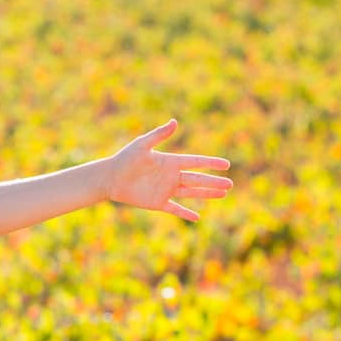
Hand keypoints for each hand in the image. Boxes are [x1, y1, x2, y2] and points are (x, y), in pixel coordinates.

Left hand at [103, 119, 232, 221]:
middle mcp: (171, 176)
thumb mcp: (142, 145)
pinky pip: (175, 209)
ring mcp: (166, 190)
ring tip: (223, 194)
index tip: (226, 164)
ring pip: (191, 193)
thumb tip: (174, 122)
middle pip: (198, 179)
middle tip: (230, 184)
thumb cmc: (125, 159)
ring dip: (207, 194)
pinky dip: (185, 214)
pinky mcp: (157, 202)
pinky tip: (197, 218)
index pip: (195, 162)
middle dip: (214, 182)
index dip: (211, 163)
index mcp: (170, 161)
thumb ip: (158, 135)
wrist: (109, 177)